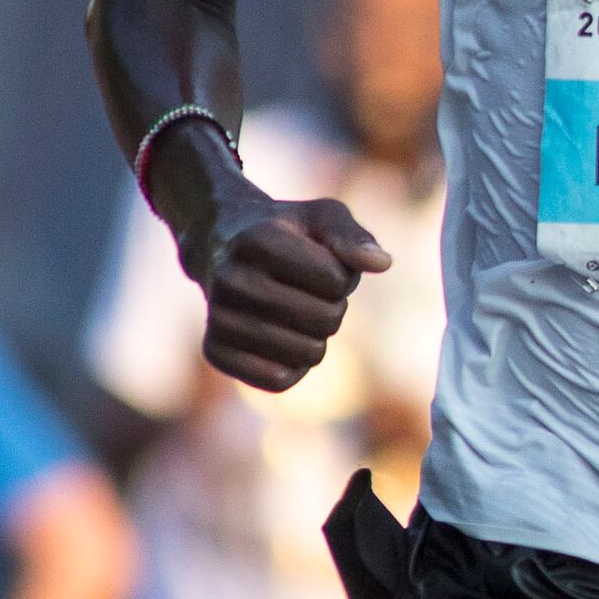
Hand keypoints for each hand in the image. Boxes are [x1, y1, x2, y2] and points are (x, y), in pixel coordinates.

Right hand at [186, 184, 391, 391]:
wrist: (222, 248)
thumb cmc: (287, 234)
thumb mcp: (323, 219)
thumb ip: (354, 237)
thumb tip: (383, 264)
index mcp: (257, 240)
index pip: (337, 280)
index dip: (342, 275)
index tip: (318, 263)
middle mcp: (230, 278)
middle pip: (326, 319)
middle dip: (332, 306)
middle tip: (307, 291)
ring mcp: (217, 317)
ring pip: (309, 354)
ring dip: (315, 336)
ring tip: (292, 311)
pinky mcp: (215, 352)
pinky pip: (279, 380)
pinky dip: (294, 365)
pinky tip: (279, 338)